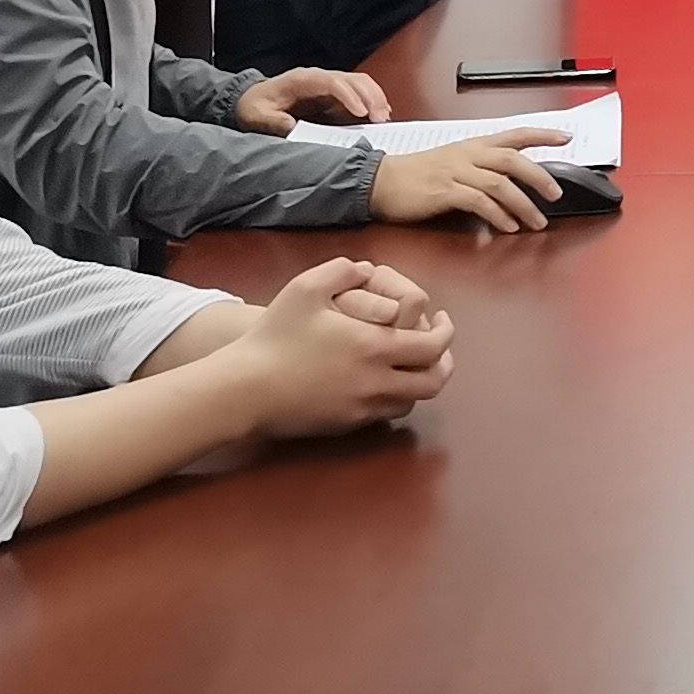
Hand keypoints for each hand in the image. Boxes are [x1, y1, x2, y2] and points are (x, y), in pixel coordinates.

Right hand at [228, 257, 451, 438]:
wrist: (247, 388)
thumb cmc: (276, 336)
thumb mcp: (306, 288)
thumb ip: (343, 270)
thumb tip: (368, 269)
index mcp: (375, 346)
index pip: (434, 346)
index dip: (446, 332)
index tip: (441, 319)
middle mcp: (378, 382)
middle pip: (434, 381)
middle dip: (444, 361)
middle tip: (437, 345)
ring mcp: (364, 408)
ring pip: (412, 400)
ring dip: (420, 380)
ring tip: (412, 363)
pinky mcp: (348, 424)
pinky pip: (385, 413)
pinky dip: (394, 396)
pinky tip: (381, 380)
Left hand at [238, 66, 389, 133]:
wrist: (253, 100)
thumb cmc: (256, 106)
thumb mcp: (258, 115)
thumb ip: (274, 121)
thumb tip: (294, 128)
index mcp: (303, 80)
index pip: (332, 82)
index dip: (348, 96)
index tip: (361, 113)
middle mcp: (320, 78)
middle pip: (353, 79)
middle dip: (370, 96)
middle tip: (381, 119)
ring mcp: (329, 85)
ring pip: (360, 83)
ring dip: (375, 98)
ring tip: (384, 119)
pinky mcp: (334, 96)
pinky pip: (359, 94)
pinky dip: (372, 102)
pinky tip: (380, 116)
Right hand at [373, 131, 568, 232]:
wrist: (383, 181)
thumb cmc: (419, 175)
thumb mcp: (454, 162)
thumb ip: (482, 170)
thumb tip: (512, 185)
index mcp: (473, 145)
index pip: (514, 135)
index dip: (542, 134)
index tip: (566, 137)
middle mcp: (468, 154)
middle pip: (512, 160)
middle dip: (539, 176)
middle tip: (556, 194)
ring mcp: (456, 172)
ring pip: (499, 183)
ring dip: (523, 204)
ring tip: (536, 222)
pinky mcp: (444, 191)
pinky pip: (478, 202)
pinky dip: (497, 215)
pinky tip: (507, 226)